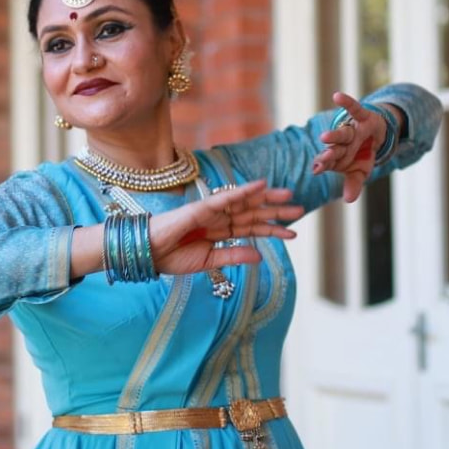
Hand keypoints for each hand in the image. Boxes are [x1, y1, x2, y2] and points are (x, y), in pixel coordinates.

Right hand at [146, 180, 303, 275]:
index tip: (292, 234)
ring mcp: (212, 210)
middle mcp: (219, 219)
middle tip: (300, 209)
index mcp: (220, 233)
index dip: (271, 230)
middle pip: (253, 213)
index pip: (251, 229)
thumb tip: (259, 257)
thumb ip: (233, 257)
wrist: (148, 253)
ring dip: (266, 199)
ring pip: (245, 203)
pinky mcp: (202, 206)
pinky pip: (227, 197)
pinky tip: (261, 186)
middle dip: (275, 212)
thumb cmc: (172, 257)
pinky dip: (244, 190)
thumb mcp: (208, 262)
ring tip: (289, 197)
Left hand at [311, 92, 400, 202]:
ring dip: (334, 135)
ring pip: (342, 132)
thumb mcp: (361, 172)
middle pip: (334, 148)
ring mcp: (351, 129)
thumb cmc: (363, 155)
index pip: (329, 161)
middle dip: (329, 153)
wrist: (378, 136)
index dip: (323, 164)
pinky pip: (354, 108)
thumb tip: (349, 200)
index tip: (317, 169)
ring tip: (324, 137)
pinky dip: (347, 102)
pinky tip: (337, 96)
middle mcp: (342, 143)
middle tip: (323, 158)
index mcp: (338, 157)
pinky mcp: (362, 117)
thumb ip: (354, 184)